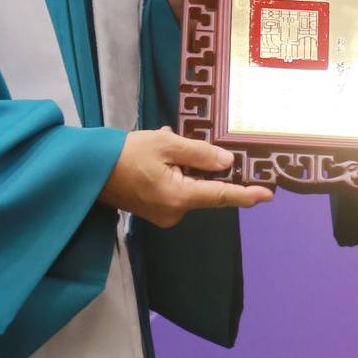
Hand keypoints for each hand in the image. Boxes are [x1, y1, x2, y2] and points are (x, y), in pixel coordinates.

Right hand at [99, 127, 273, 227]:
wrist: (90, 170)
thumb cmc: (126, 154)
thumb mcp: (166, 144)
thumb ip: (200, 154)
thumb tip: (228, 162)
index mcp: (179, 197)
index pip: (220, 195)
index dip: (245, 194)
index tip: (267, 195)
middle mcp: (175, 212)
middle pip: (203, 186)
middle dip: (196, 163)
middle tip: (174, 143)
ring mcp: (165, 214)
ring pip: (189, 185)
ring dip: (182, 164)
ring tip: (160, 146)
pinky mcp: (156, 210)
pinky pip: (177, 188)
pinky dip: (173, 171)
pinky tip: (156, 157)